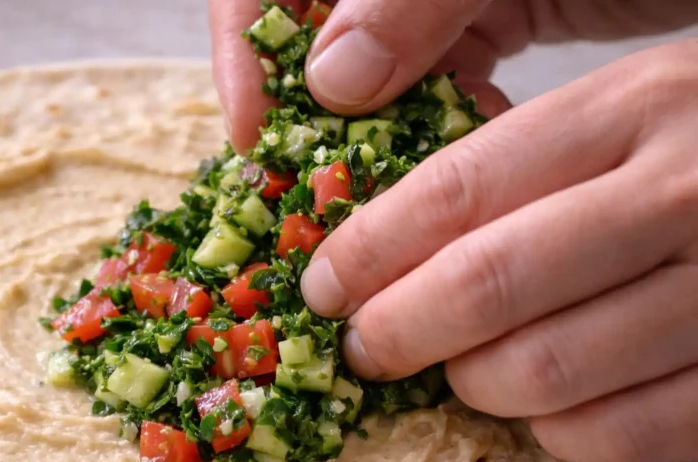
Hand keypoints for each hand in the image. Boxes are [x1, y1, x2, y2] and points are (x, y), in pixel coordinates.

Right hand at [209, 0, 697, 151]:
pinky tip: (461, 151)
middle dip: (301, 116)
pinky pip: (425, 91)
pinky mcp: (473, 28)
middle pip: (300, 44)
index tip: (256, 136)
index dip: (243, 58)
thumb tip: (330, 80)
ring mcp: (427, 2)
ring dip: (369, 135)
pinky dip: (432, 131)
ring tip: (386, 185)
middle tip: (311, 188)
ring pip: (360, 79)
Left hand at [300, 41, 697, 461]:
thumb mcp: (621, 106)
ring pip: (544, 372)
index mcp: (636, 109)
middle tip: (365, 347)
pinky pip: (622, 434)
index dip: (367, 250)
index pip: (458, 189)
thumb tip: (363, 209)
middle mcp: (686, 195)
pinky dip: (556, 434)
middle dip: (397, 331)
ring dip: (473, 385)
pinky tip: (541, 409)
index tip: (323, 287)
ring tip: (460, 370)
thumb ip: (504, 150)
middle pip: (488, 287)